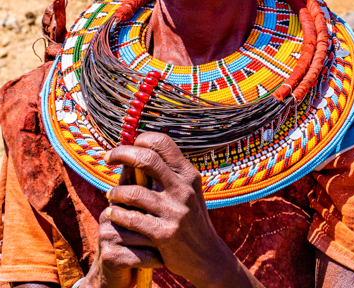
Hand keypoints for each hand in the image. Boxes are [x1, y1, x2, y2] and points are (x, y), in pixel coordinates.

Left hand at [101, 133, 246, 287]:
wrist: (205, 255)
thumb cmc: (189, 220)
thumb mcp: (187, 192)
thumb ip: (169, 174)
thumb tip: (142, 152)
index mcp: (188, 175)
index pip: (163, 143)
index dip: (141, 139)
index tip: (127, 146)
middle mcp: (183, 189)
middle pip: (146, 159)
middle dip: (121, 154)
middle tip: (107, 157)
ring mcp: (174, 211)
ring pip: (133, 192)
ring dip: (115, 192)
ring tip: (110, 196)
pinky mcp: (164, 233)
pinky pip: (130, 219)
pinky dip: (116, 214)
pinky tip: (113, 214)